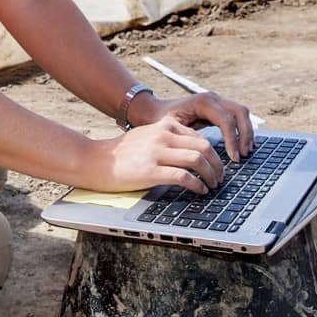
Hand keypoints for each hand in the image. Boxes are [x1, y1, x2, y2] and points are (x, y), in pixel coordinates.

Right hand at [85, 119, 224, 193]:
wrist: (96, 160)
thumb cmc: (123, 153)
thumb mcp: (148, 136)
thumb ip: (169, 139)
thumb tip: (193, 151)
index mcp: (165, 125)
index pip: (200, 137)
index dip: (214, 153)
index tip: (217, 165)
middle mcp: (163, 136)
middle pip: (204, 147)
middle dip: (217, 164)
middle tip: (220, 177)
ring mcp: (157, 152)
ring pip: (197, 160)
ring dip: (210, 175)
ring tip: (212, 185)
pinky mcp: (150, 171)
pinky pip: (183, 177)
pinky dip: (197, 185)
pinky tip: (199, 191)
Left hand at [131, 91, 254, 162]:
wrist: (152, 110)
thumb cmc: (159, 120)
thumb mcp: (170, 128)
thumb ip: (186, 137)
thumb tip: (202, 153)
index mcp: (203, 101)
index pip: (226, 119)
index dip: (233, 139)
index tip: (233, 158)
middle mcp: (213, 98)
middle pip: (239, 112)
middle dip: (244, 134)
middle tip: (243, 155)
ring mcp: (217, 101)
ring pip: (241, 113)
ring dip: (246, 132)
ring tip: (246, 152)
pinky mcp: (217, 108)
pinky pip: (236, 116)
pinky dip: (242, 129)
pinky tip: (243, 145)